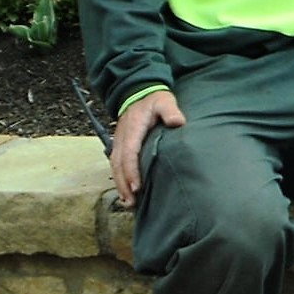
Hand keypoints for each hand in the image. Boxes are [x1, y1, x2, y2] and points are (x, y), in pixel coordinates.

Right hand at [110, 89, 183, 207]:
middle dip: (124, 184)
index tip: (137, 186)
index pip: (129, 153)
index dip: (132, 171)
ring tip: (128, 202)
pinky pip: (116, 164)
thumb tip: (178, 122)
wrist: (137, 91)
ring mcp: (119, 141)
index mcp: (133, 128)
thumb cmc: (153, 99)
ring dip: (120, 184)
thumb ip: (170, 111)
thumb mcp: (164, 100)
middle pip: (119, 164)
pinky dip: (119, 178)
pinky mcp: (119, 145)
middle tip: (132, 201)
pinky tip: (125, 191)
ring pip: (115, 166)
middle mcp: (122, 137)